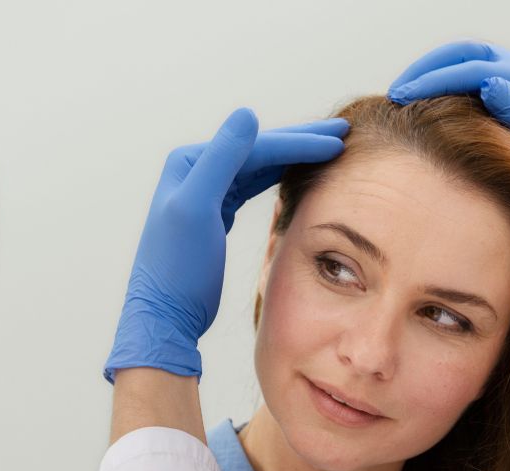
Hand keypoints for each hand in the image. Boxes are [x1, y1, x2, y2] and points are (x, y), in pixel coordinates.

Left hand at [104, 109, 347, 381]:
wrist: (166, 316)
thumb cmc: (179, 269)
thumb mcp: (197, 209)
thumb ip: (221, 160)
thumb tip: (248, 114)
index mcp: (191, 163)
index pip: (256, 147)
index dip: (300, 142)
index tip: (339, 141)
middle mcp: (196, 171)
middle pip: (259, 150)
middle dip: (303, 140)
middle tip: (343, 131)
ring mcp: (206, 193)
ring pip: (259, 165)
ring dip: (294, 155)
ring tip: (329, 147)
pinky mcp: (215, 215)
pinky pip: (253, 185)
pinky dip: (278, 176)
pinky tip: (296, 173)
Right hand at [389, 41, 509, 188]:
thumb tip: (490, 83)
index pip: (477, 69)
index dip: (436, 80)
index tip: (403, 95)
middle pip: (468, 52)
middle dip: (428, 68)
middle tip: (396, 93)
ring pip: (468, 58)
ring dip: (433, 70)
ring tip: (404, 95)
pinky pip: (471, 72)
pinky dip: (445, 80)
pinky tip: (426, 103)